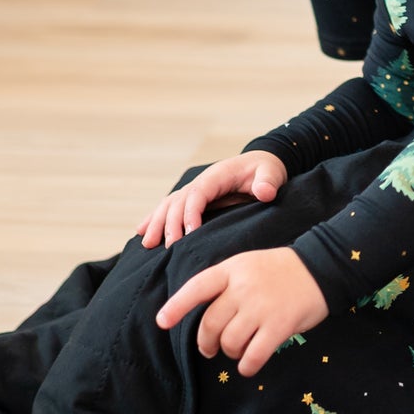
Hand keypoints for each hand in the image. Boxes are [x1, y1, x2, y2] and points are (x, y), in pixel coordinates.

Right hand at [139, 152, 287, 248]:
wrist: (261, 165)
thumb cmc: (266, 170)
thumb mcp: (272, 173)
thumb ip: (268, 182)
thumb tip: (265, 192)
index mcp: (217, 176)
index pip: (198, 194)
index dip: (191, 213)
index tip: (189, 234)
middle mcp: (201, 182)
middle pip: (179, 202)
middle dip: (171, 224)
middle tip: (170, 248)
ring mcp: (195, 190)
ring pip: (169, 205)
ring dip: (157, 223)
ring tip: (147, 244)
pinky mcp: (194, 199)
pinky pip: (170, 208)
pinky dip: (155, 219)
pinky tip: (141, 232)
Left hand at [155, 247, 326, 377]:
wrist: (322, 267)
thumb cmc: (280, 270)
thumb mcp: (247, 265)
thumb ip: (226, 285)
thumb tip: (206, 318)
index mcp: (232, 270)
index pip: (197, 288)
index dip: (177, 306)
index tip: (163, 322)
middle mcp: (243, 288)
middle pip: (210, 324)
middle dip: (205, 342)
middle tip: (209, 349)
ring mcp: (261, 307)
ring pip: (230, 341)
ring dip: (229, 352)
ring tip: (237, 351)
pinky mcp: (280, 325)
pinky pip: (254, 355)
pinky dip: (247, 366)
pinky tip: (248, 365)